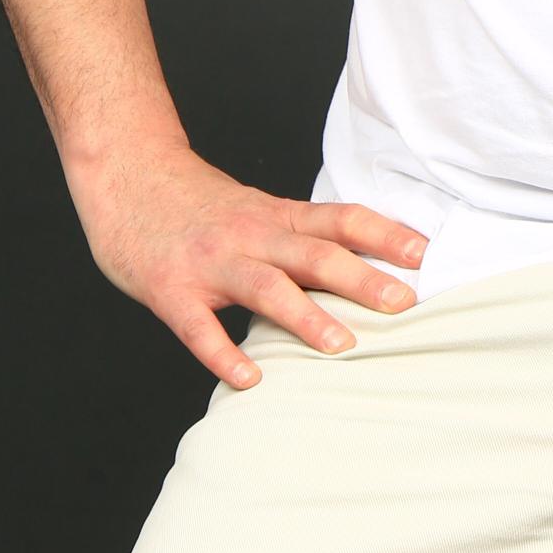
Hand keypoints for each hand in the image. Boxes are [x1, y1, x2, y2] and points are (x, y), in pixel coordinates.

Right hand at [70, 142, 429, 386]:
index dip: (386, 235)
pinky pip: (199, 328)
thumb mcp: (257, 210)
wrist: (126, 174)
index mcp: (276, 216)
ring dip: (307, 317)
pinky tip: (249, 379)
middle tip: (405, 304)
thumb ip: (300, 237)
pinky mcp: (170, 290)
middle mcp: (250, 235)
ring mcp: (210, 262)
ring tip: (343, 346)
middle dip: (362, 279)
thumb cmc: (198, 203)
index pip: (341, 220)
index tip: (427, 254)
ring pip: (266, 288)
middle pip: (315, 254)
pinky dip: (224, 355)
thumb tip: (362, 266)